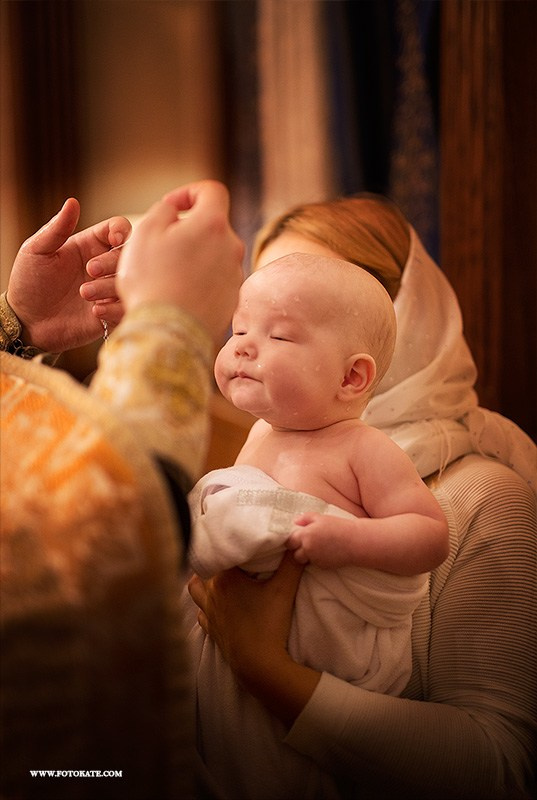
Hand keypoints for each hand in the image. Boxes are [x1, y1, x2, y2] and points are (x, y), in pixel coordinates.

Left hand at [6, 198, 130, 351]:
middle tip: (90, 270)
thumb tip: (72, 202)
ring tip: (85, 294)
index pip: (119, 230)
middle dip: (113, 261)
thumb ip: (57, 228)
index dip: (122, 232)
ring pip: (129, 282)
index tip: (115, 240)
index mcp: (90, 245)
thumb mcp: (37, 251)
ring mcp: (109, 291)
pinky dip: (115, 309)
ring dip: (110, 287)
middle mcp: (104, 267)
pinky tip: (95, 311)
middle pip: (129, 255)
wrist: (26, 323)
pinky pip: (127, 309)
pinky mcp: (112, 314)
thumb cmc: (28, 284)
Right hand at [116, 180, 243, 346]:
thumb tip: (175, 210)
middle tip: (161, 246)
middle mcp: (232, 247)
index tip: (170, 207)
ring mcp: (235, 276)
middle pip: (212, 227)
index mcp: (213, 224)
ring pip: (213, 256)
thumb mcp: (145, 233)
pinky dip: (198, 282)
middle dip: (188, 230)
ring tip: (165, 275)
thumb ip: (163, 210)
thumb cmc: (152, 281)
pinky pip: (214, 282)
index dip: (189, 192)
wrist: (169, 334)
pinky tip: (176, 295)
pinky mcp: (232, 301)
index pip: (211, 191)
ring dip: (192, 258)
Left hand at [188, 552, 302, 674]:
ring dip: (204, 579)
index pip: (219, 551)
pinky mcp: (210, 629)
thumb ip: (292, 563)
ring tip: (219, 575)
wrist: (259, 665)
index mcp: (224, 578)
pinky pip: (200, 610)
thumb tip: (297, 542)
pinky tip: (216, 603)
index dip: (228, 543)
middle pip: (205, 566)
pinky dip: (204, 604)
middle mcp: (211, 592)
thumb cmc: (270, 625)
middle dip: (216, 558)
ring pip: (195, 587)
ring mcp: (207, 612)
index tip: (238, 538)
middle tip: (232, 554)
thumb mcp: (284, 589)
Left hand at [288, 513, 354, 568]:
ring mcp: (315, 559)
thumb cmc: (339, 527)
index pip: (289, 541)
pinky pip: (315, 563)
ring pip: (304, 560)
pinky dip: (317, 559)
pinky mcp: (323, 566)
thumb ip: (306, 518)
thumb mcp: (321, 517)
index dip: (292, 539)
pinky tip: (326, 552)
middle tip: (307, 542)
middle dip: (298, 549)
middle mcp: (308, 549)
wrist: (355, 542)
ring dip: (306, 556)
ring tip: (316, 548)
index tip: (297, 536)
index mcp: (305, 535)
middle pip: (294, 554)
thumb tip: (295, 522)